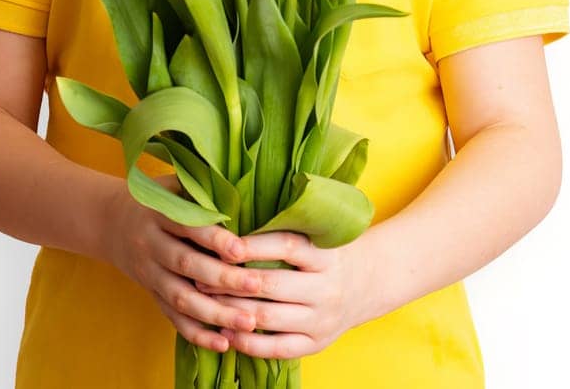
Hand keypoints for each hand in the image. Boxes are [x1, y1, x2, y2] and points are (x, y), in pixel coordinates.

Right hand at [100, 174, 264, 352]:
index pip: (188, 227)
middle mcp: (150, 244)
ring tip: (248, 323)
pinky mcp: (151, 294)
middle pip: (186, 265)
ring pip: (180, 297)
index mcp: (158, 214)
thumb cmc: (156, 198)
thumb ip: (201, 191)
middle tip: (257, 285)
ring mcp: (149, 273)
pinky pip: (173, 318)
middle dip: (223, 278)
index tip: (242, 250)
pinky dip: (197, 333)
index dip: (214, 239)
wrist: (110, 221)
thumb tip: (245, 194)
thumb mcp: (172, 184)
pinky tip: (224, 343)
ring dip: (215, 313)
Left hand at [193, 229, 377, 359]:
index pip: (285, 246)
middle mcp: (326, 288)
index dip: (250, 245)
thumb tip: (234, 222)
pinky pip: (277, 348)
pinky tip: (226, 333)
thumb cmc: (328, 253)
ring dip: (232, 311)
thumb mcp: (317, 235)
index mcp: (325, 255)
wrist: (369, 283)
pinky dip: (248, 343)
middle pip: (271, 285)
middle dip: (231, 281)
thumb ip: (284, 228)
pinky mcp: (316, 344)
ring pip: (268, 318)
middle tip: (200, 275)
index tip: (221, 244)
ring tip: (205, 302)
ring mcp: (322, 319)